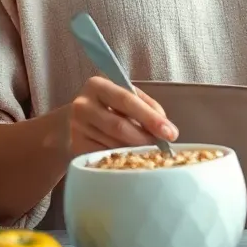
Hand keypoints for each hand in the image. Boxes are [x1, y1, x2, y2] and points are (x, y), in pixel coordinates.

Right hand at [59, 77, 178, 156]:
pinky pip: (104, 158)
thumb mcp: (127, 98)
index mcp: (97, 85)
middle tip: (163, 147)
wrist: (78, 121)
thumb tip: (166, 128)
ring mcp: (76, 128)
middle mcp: (82, 105)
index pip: (127, 100)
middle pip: (119, 126)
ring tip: (150, 153)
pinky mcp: (76, 147)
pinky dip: (122, 160)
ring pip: (113, 144)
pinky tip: (131, 160)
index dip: (150, 118)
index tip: (170, 133)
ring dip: (135, 151)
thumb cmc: (110, 107)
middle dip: (145, 138)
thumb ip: (147, 107)